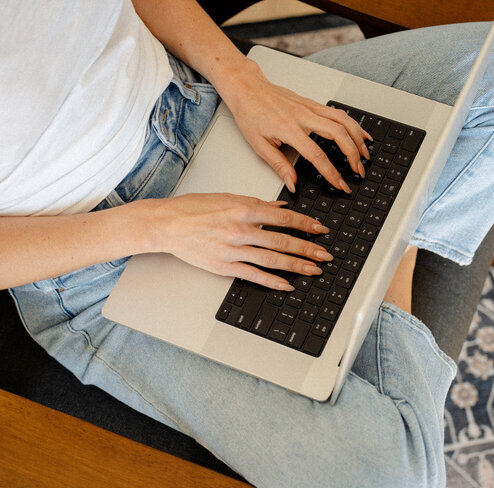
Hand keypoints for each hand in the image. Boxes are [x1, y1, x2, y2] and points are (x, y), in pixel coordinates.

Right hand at [152, 193, 333, 289]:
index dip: (306, 225)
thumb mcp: (227, 197)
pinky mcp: (224, 266)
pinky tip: (287, 285)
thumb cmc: (193, 208)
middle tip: (326, 255)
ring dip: (296, 266)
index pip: (283, 218)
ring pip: (272, 260)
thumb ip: (257, 203)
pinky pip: (253, 275)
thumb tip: (281, 207)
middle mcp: (240, 230)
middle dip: (308, 249)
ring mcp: (233, 250)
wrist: (167, 224)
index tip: (320, 230)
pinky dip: (272, 281)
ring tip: (314, 270)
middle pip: (282, 241)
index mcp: (243, 208)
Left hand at [221, 61, 371, 192]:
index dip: (331, 172)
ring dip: (358, 138)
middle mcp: (303, 116)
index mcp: (289, 129)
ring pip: (343, 120)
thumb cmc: (250, 114)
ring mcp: (310, 107)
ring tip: (365, 154)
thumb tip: (292, 184)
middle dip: (353, 155)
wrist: (247, 89)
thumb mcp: (259, 145)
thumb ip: (279, 166)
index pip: (317, 155)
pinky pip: (339, 113)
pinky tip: (360, 133)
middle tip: (358, 171)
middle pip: (338, 135)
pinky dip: (353, 124)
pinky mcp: (313, 103)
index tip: (341, 184)